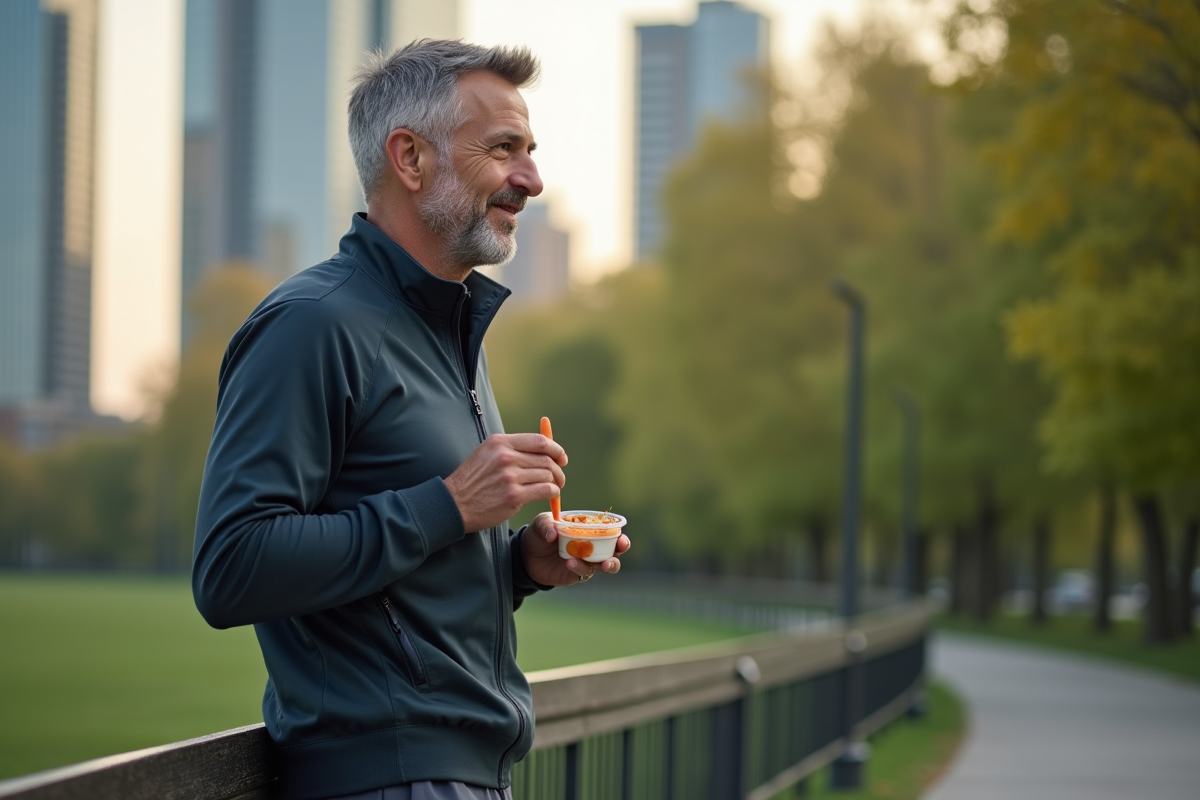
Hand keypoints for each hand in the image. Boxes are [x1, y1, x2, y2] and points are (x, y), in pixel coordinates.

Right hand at [444, 434, 566, 532]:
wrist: (455, 504)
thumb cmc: (472, 481)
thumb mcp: (486, 454)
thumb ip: (511, 449)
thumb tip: (542, 449)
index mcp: (500, 442)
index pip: (539, 441)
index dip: (555, 449)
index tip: (561, 457)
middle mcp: (505, 457)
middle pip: (546, 458)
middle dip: (557, 468)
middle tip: (559, 476)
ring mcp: (510, 477)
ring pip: (547, 475)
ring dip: (556, 482)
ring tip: (555, 487)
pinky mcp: (513, 496)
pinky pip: (545, 490)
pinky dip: (553, 492)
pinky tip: (551, 495)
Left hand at [521, 512, 630, 585]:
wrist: (526, 556)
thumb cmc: (538, 535)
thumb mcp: (540, 523)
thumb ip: (546, 525)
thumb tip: (553, 534)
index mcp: (587, 529)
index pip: (608, 529)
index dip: (618, 531)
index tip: (620, 534)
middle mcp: (591, 545)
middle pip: (614, 548)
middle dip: (621, 548)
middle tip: (619, 547)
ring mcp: (585, 561)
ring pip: (604, 564)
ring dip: (605, 563)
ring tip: (601, 563)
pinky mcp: (577, 574)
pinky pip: (584, 573)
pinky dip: (580, 568)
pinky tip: (570, 563)